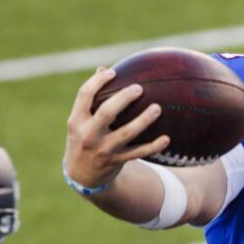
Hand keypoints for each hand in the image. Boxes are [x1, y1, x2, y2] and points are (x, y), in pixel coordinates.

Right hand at [63, 67, 171, 192]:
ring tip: (157, 108)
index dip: (98, 82)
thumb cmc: (83, 138)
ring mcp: (104, 149)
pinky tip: (166, 138)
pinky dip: (153, 147)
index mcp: (77, 120)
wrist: (81, 175)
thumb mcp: (79, 120)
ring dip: (143, 121)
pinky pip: (138, 153)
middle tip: (139, 88)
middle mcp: (89, 134)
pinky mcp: (117, 161)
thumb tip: (104, 68)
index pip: (84, 95)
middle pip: (106, 113)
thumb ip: (90, 98)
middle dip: (123, 99)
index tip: (113, 73)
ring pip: (126, 133)